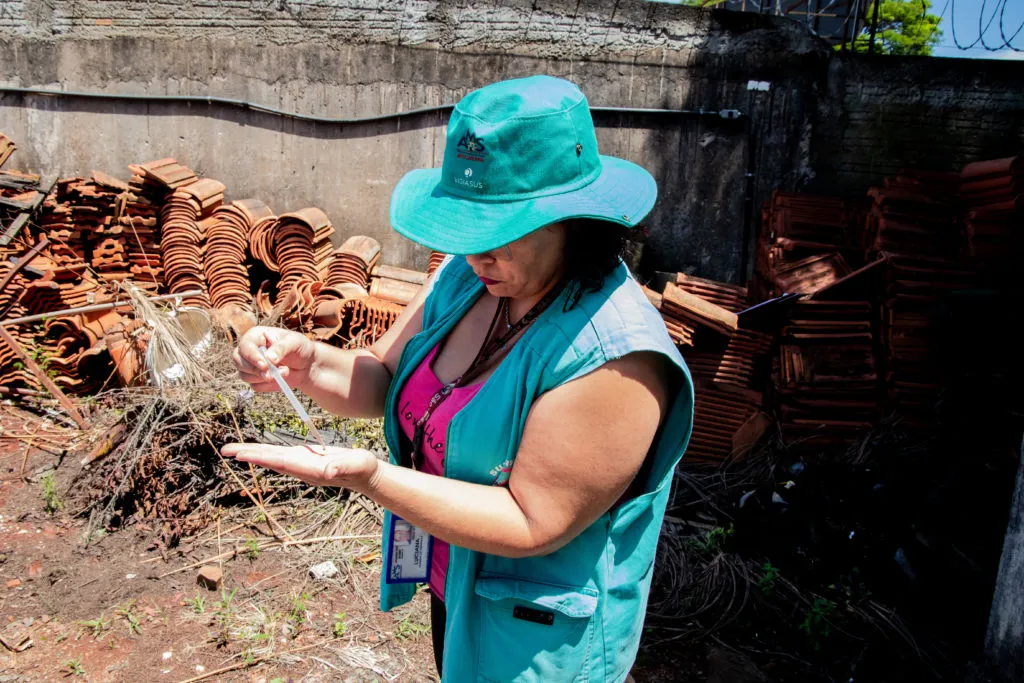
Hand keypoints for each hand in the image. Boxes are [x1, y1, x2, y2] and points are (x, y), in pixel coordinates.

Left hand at [221, 442, 379, 491]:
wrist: (366, 476)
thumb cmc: (363, 469)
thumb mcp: (357, 464)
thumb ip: (343, 467)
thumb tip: (329, 470)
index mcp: (309, 469)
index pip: (281, 462)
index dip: (260, 457)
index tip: (242, 455)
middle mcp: (301, 469)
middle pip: (270, 461)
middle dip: (249, 455)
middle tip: (225, 451)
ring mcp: (302, 465)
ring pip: (272, 458)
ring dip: (253, 453)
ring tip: (233, 450)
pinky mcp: (304, 459)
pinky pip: (280, 455)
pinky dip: (266, 451)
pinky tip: (257, 450)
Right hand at [233, 326, 316, 391]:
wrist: (306, 365)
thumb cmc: (299, 348)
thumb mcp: (294, 342)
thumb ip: (282, 348)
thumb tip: (270, 358)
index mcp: (255, 336)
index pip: (244, 346)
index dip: (252, 357)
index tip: (265, 366)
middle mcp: (249, 350)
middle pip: (238, 362)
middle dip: (255, 370)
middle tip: (271, 375)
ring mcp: (250, 366)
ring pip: (245, 376)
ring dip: (265, 378)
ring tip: (285, 371)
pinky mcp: (256, 379)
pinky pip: (255, 386)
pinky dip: (268, 385)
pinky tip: (281, 379)